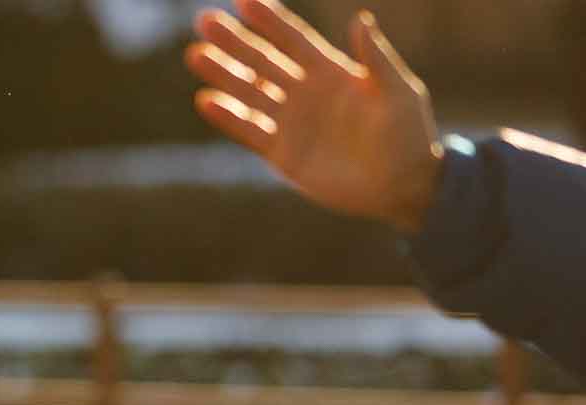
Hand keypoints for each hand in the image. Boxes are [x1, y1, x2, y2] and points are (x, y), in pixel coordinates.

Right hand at [187, 1, 442, 233]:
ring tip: (196, 56)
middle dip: (235, 41)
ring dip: (223, 74)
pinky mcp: (281, 154)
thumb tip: (359, 20)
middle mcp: (305, 92)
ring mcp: (291, 122)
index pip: (294, 39)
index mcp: (332, 71)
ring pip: (249, 92)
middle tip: (205, 21)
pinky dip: (228, 117)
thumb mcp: (399, 92)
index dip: (270, 20)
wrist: (400, 185)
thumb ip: (376, 58)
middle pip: (263, 60)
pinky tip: (206, 100)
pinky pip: (249, 131)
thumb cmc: (409, 134)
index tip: (243, 0)